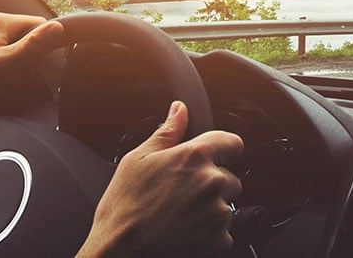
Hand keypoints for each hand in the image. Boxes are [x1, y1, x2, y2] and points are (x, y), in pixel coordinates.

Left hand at [0, 13, 63, 119]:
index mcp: (2, 21)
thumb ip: (34, 44)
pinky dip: (0, 61)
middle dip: (28, 54)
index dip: (44, 45)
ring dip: (14, 59)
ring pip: (12, 42)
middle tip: (16, 73)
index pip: (40, 24)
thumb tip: (58, 27)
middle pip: (26, 34)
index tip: (35, 63)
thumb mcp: (7, 64)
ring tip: (1, 77)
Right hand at [77, 101, 243, 257]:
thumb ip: (168, 130)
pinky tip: (186, 230)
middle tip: (184, 191)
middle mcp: (212, 181)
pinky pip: (225, 232)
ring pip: (227, 204)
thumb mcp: (140, 157)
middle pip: (230, 176)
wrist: (119, 248)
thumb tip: (179, 109)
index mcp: (195, 155)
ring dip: (212, 208)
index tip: (212, 157)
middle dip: (213, 182)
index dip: (222, 149)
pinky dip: (210, 233)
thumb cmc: (125, 204)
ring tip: (182, 212)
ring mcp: (217, 212)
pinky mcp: (218, 240)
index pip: (233, 142)